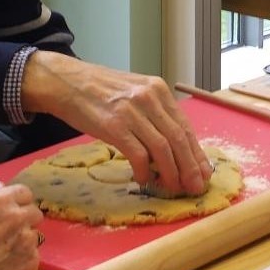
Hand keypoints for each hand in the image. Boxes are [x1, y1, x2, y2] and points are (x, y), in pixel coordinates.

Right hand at [0, 183, 41, 269]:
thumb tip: (2, 187)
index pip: (24, 193)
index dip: (19, 202)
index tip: (15, 211)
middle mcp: (16, 217)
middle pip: (35, 213)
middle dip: (26, 221)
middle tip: (10, 234)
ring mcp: (26, 240)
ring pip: (35, 236)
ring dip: (24, 242)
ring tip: (4, 254)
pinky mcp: (31, 261)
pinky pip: (33, 256)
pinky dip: (23, 260)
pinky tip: (6, 266)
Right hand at [20, 51, 211, 195]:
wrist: (65, 82)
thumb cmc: (98, 91)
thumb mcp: (133, 92)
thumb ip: (153, 113)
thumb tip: (172, 146)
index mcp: (158, 89)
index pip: (185, 125)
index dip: (197, 152)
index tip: (204, 172)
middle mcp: (149, 98)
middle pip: (178, 139)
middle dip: (190, 167)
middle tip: (195, 187)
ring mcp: (132, 111)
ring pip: (163, 148)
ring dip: (171, 173)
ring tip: (173, 187)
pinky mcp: (114, 126)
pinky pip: (138, 154)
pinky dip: (144, 170)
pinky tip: (143, 179)